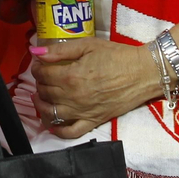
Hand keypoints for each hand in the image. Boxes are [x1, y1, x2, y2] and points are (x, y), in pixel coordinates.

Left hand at [31, 38, 161, 138]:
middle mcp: (74, 97)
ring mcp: (83, 112)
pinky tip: (52, 124)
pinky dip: (58, 131)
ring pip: (52, 114)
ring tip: (41, 98)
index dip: (37, 68)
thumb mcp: (87, 45)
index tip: (40, 65)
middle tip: (43, 78)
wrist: (143, 73)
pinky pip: (71, 132)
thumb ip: (59, 50)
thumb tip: (35, 52)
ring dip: (42, 106)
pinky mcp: (94, 121)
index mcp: (71, 76)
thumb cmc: (116, 56)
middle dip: (39, 84)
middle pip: (45, 93)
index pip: (42, 75)